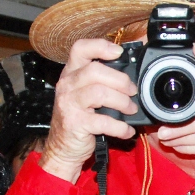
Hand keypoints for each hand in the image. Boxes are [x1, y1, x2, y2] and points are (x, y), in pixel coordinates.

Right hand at [39, 38, 137, 182]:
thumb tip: (131, 78)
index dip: (100, 46)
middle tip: (132, 91)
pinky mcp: (75, 123)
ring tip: (131, 109)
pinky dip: (120, 126)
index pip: (80, 49)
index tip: (119, 52)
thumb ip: (100, 82)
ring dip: (122, 102)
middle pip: (95, 71)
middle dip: (120, 80)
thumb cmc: (78, 118)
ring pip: (99, 93)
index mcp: (71, 74)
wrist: (62, 148)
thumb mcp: (83, 94)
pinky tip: (126, 130)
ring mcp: (69, 104)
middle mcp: (67, 85)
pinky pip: (103, 121)